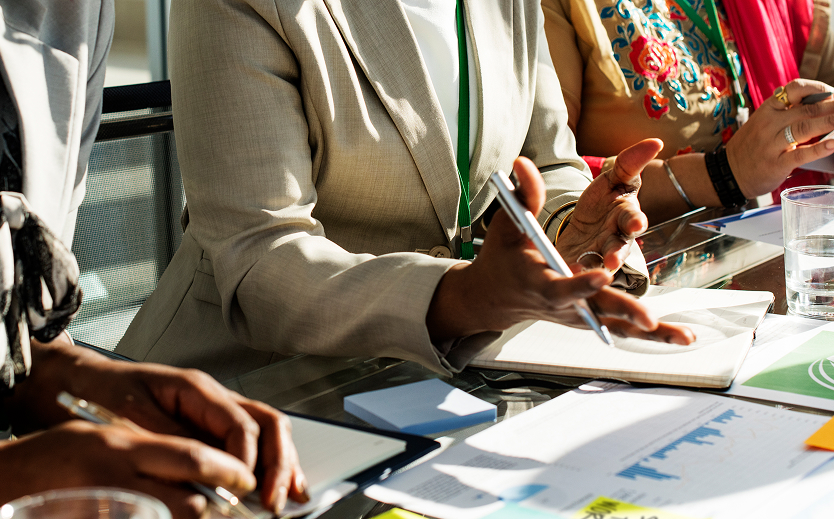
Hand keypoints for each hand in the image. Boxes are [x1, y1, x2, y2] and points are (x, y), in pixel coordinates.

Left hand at [5, 337, 307, 512]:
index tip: (246, 490)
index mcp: (198, 388)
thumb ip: (168, 437)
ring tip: (292, 495)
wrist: (83, 381)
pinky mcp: (210, 429)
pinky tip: (273, 486)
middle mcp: (216, 398)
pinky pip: (250, 443)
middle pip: (267, 423)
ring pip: (267, 432)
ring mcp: (216, 412)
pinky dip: (268, 465)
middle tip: (277, 500)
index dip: (247, 460)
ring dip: (284, 463)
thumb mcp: (130, 413)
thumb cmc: (104, 391)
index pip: (239, 423)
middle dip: (280, 462)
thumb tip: (201, 466)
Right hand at [426, 155, 694, 344]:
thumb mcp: (507, 225)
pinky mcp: (591, 319)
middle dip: (623, 311)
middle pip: (596, 309)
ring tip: (683, 336)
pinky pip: (624, 329)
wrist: (496, 297)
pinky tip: (682, 337)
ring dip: (650, 333)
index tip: (601, 275)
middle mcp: (562, 303)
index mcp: (539, 281)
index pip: (560, 285)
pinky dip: (653, 335)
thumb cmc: (502, 259)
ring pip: (617, 326)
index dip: (580, 283)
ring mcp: (578, 315)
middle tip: (648, 318)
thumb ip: (522, 195)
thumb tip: (522, 162)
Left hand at [555, 139, 661, 270]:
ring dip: (593, 270)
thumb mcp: (612, 179)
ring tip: (584, 272)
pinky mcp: (584, 265)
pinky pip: (582, 271)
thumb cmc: (603, 201)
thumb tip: (657, 142)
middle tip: (612, 261)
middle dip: (617, 253)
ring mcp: (601, 254)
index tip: (636, 225)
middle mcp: (617, 237)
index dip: (635, 222)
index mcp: (625, 214)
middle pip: (619, 246)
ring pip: (601, 264)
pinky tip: (568, 272)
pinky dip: (576, 272)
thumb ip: (630, 162)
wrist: (583, 227)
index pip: (633, 218)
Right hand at [728, 78, 833, 197]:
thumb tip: (821, 106)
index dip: (818, 88)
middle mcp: (769, 124)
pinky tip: (833, 144)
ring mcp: (772, 144)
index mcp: (767, 110)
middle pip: (806, 109)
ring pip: (805, 128)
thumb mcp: (762, 123)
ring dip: (829, 123)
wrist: (728, 173)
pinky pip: (801, 154)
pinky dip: (819, 149)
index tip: (832, 93)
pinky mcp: (776, 164)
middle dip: (832, 107)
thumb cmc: (751, 147)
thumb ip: (785, 114)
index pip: (794, 89)